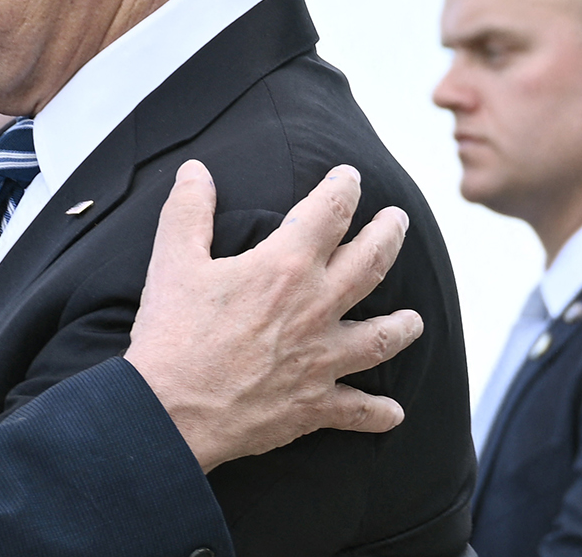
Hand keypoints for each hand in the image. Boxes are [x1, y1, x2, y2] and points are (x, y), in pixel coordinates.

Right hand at [124, 160, 421, 472]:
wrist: (172, 410)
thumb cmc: (171, 334)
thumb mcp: (172, 260)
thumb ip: (188, 210)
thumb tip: (195, 172)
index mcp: (285, 266)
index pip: (328, 212)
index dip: (342, 187)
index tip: (349, 175)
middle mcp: (316, 308)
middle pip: (370, 263)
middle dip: (388, 235)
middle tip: (397, 220)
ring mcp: (321, 359)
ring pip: (380, 337)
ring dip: (401, 326)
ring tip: (413, 319)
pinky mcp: (314, 404)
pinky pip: (357, 410)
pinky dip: (378, 413)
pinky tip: (393, 413)